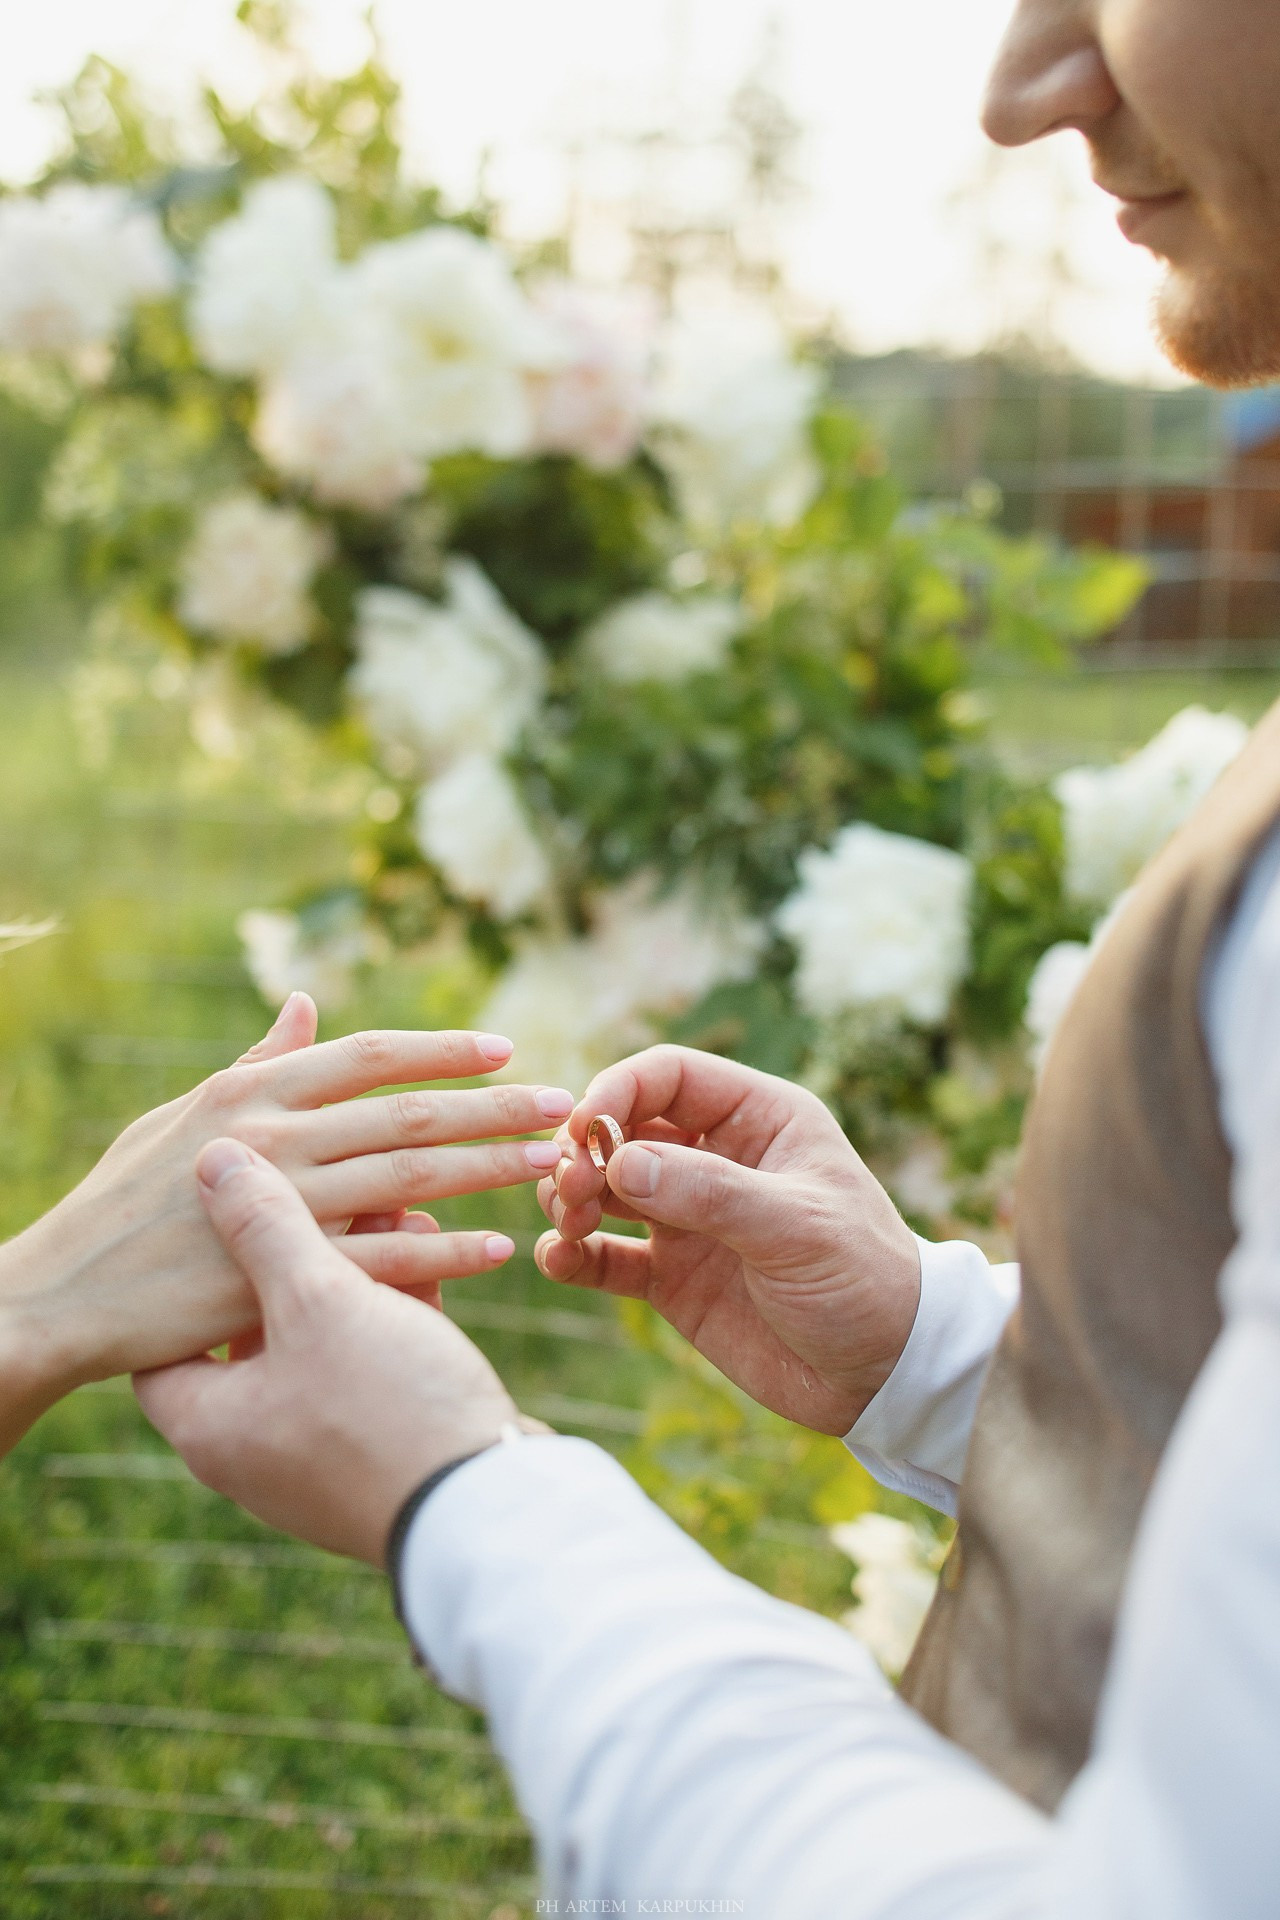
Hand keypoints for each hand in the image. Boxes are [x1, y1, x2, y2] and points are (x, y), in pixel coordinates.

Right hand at [0, 994, 567, 1449]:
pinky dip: (444, 1254)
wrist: (62, 1294)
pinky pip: (383, 1262)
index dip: (443, 1051)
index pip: (370, 1056)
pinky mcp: (281, 1277)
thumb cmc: (120, 1201)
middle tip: (563, 1102)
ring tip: (551, 1163)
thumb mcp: (182, 1113)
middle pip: (410, 1115)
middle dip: (494, 1107)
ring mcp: (282, 1208)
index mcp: (253, 1091)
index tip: (504, 1049)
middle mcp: (275, 1138)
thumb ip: (258, 1062)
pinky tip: (496, 1248)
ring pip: (411, 1181)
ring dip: (489, 1169)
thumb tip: (306, 1004)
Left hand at [136, 1139, 524, 1565]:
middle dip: (298, 1248)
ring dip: (360, 1266)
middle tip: (320, 1186)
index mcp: (210, 1425)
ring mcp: (324, 1455)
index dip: (187, 1267)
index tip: (215, 1211)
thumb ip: (265, 1226)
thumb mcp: (316, 1302)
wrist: (491, 1512)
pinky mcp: (389, 1451)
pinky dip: (399, 1303)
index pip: (163, 1337)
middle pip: (253, 1326)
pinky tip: (434, 1241)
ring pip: (325, 1337)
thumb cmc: (386, 1408)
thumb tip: (213, 1159)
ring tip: (395, 1198)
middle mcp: (255, 1449)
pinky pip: (377, 1361)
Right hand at [535, 1046, 919, 1434]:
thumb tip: (618, 1161)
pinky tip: (558, 1262)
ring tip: (571, 1226)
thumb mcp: (797, 1228)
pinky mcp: (672, 1277)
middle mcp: (717, 1158)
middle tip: (572, 1190)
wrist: (886, 1375)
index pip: (669, 1075)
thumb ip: (709, 1192)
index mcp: (759, 1119)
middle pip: (623, 1127)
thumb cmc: (864, 1280)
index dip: (617, 1090)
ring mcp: (689, 1218)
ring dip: (571, 1198)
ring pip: (604, 1187)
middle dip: (584, 1150)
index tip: (584, 1130)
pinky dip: (572, 1255)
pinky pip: (604, 1256)